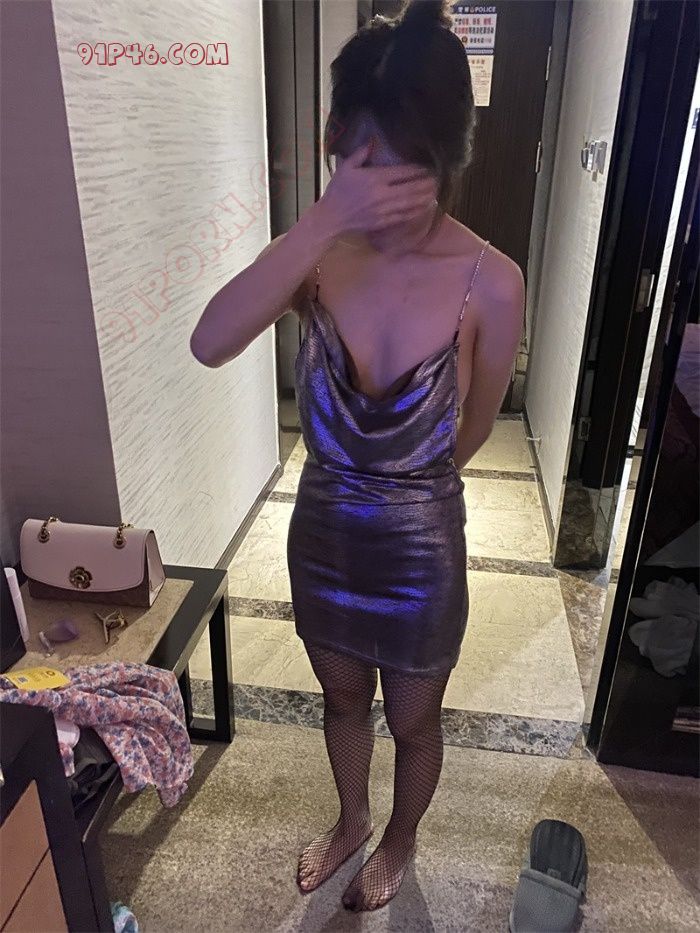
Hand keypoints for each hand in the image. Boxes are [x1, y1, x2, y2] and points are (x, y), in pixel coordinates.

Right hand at [315, 138, 437, 238]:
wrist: (332, 217)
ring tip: (436, 192)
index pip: (402, 173)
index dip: (417, 170)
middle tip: (439, 179)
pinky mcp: (383, 222)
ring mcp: (384, 210)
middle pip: (411, 188)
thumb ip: (360, 154)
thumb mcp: (346, 168)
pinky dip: (415, 212)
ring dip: (425, 198)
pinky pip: (403, 216)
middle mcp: (382, 194)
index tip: (428, 167)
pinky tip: (424, 207)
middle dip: (426, 184)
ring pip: (410, 203)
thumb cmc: (338, 191)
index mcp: (375, 178)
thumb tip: (372, 141)